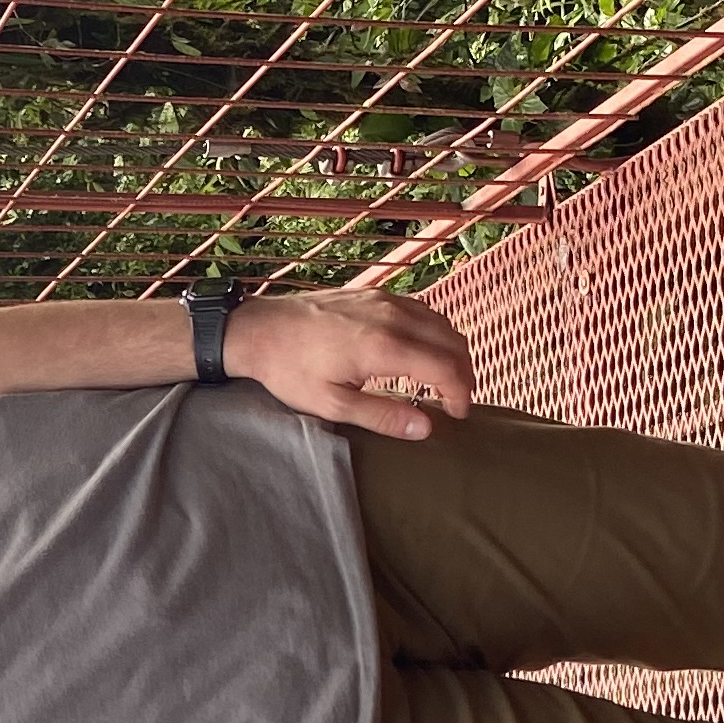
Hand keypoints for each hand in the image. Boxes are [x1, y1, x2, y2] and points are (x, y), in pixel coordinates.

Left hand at [226, 277, 475, 441]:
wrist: (259, 329)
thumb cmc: (290, 370)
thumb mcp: (332, 404)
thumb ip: (382, 416)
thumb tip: (425, 428)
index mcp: (384, 346)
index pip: (446, 368)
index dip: (461, 394)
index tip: (458, 415)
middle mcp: (392, 316)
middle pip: (453, 341)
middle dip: (464, 374)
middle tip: (458, 401)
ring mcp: (385, 300)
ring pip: (441, 322)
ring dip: (451, 351)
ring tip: (445, 381)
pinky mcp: (376, 294)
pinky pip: (421, 310)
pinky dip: (434, 332)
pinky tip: (423, 353)